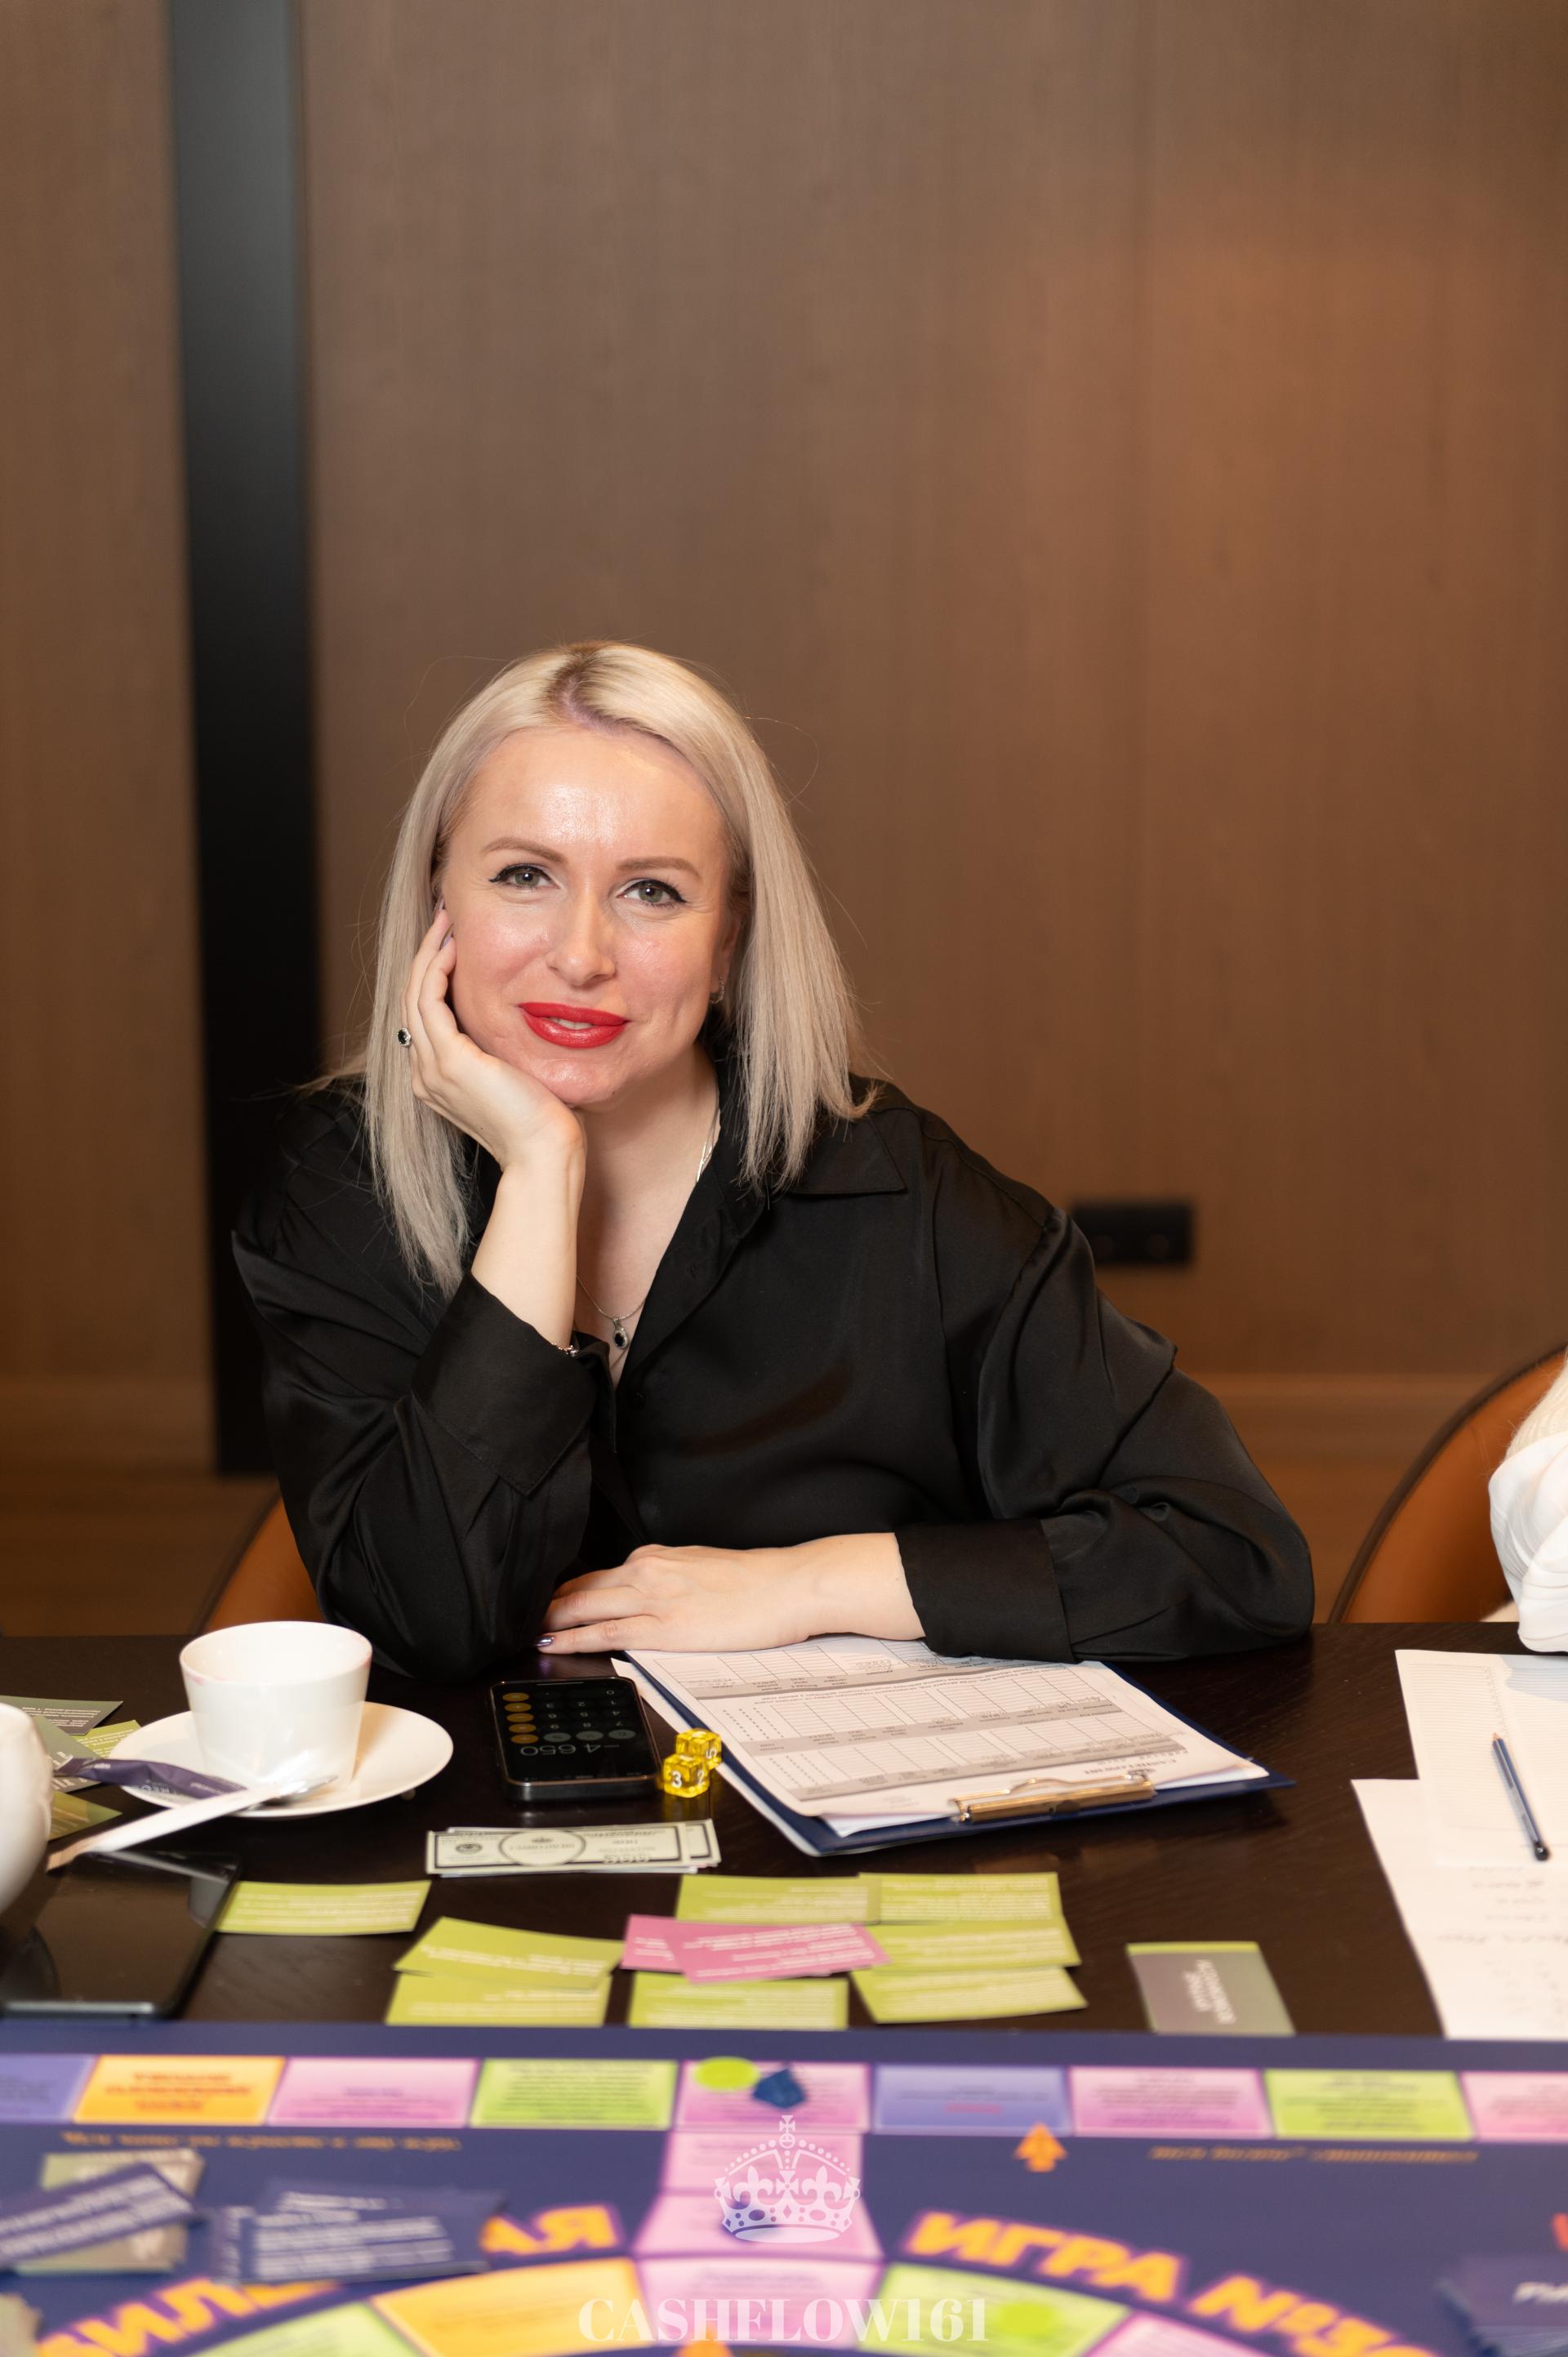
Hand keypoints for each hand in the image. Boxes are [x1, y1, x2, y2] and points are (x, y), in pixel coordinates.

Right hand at [402, 907, 581, 1170]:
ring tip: (445, 921)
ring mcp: (432, 1069)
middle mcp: (425, 1074)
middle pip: (412, 1000)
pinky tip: (453, 948)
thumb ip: (502, 1051)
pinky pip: (429, 1001)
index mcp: (438, 1079)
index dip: (434, 974)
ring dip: (428, 953)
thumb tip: (518, 1022)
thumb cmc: (543, 1121)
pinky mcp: (449, 1062)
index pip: (426, 1016)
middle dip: (427, 955)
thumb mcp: (516, 1075)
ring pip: (415, 995)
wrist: (544, 1153)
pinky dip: (437, 969)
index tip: (453, 942)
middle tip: (443, 918)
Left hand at [540, 1533, 920, 1652]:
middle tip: (512, 1618)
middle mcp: (646, 1570)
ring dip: (548, 1621)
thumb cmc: (759, 1583)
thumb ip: (671, 1580)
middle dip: (544, 1605)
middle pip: (579, 1588)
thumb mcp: (704, 1570)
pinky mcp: (664, 1626)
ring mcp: (652, 1597)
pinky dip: (572, 1639)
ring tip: (519, 1633)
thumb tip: (651, 1597)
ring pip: (582, 1607)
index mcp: (656, 1557)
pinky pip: (605, 1632)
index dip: (563, 1591)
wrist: (791, 1585)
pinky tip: (550, 1644)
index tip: (541, 1603)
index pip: (595, 1575)